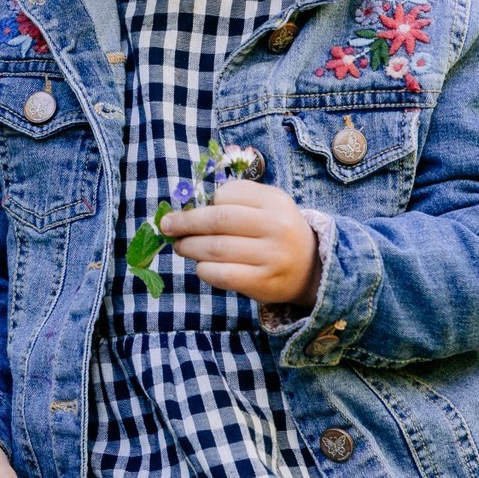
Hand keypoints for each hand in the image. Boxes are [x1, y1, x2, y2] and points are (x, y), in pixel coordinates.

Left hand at [160, 180, 320, 306]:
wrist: (311, 269)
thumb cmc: (277, 232)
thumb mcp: (267, 206)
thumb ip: (236, 200)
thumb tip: (189, 207)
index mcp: (275, 201)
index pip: (228, 195)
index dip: (205, 202)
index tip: (192, 209)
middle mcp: (276, 226)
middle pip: (218, 221)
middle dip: (185, 223)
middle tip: (167, 226)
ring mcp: (271, 256)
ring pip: (216, 248)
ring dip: (189, 247)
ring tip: (180, 246)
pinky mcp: (263, 283)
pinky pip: (222, 274)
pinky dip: (204, 269)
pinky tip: (200, 266)